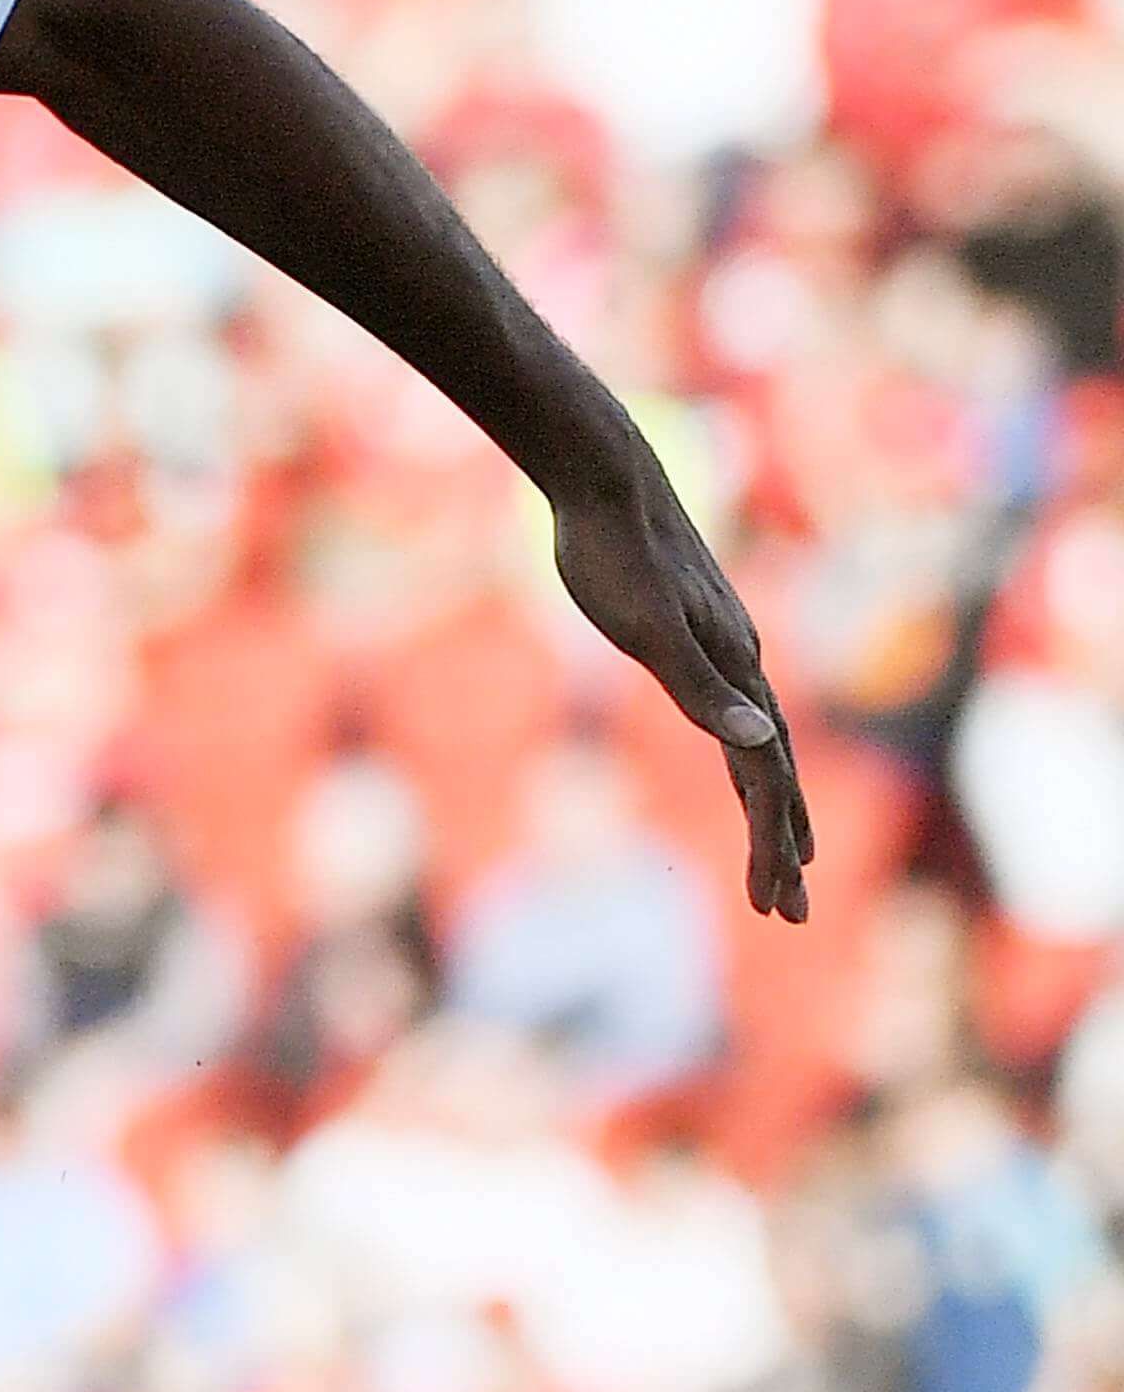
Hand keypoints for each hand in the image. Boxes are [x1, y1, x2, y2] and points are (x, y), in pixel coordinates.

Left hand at [546, 437, 812, 921]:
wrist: (603, 480)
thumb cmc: (614, 555)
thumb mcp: (648, 630)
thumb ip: (702, 688)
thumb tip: (760, 741)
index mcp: (738, 673)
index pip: (767, 780)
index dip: (772, 844)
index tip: (776, 905)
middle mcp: (745, 664)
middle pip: (775, 774)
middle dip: (783, 846)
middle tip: (789, 911)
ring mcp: (725, 647)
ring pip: (759, 744)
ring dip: (770, 806)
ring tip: (782, 856)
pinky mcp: (696, 630)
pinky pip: (733, 708)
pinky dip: (744, 752)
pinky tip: (740, 753)